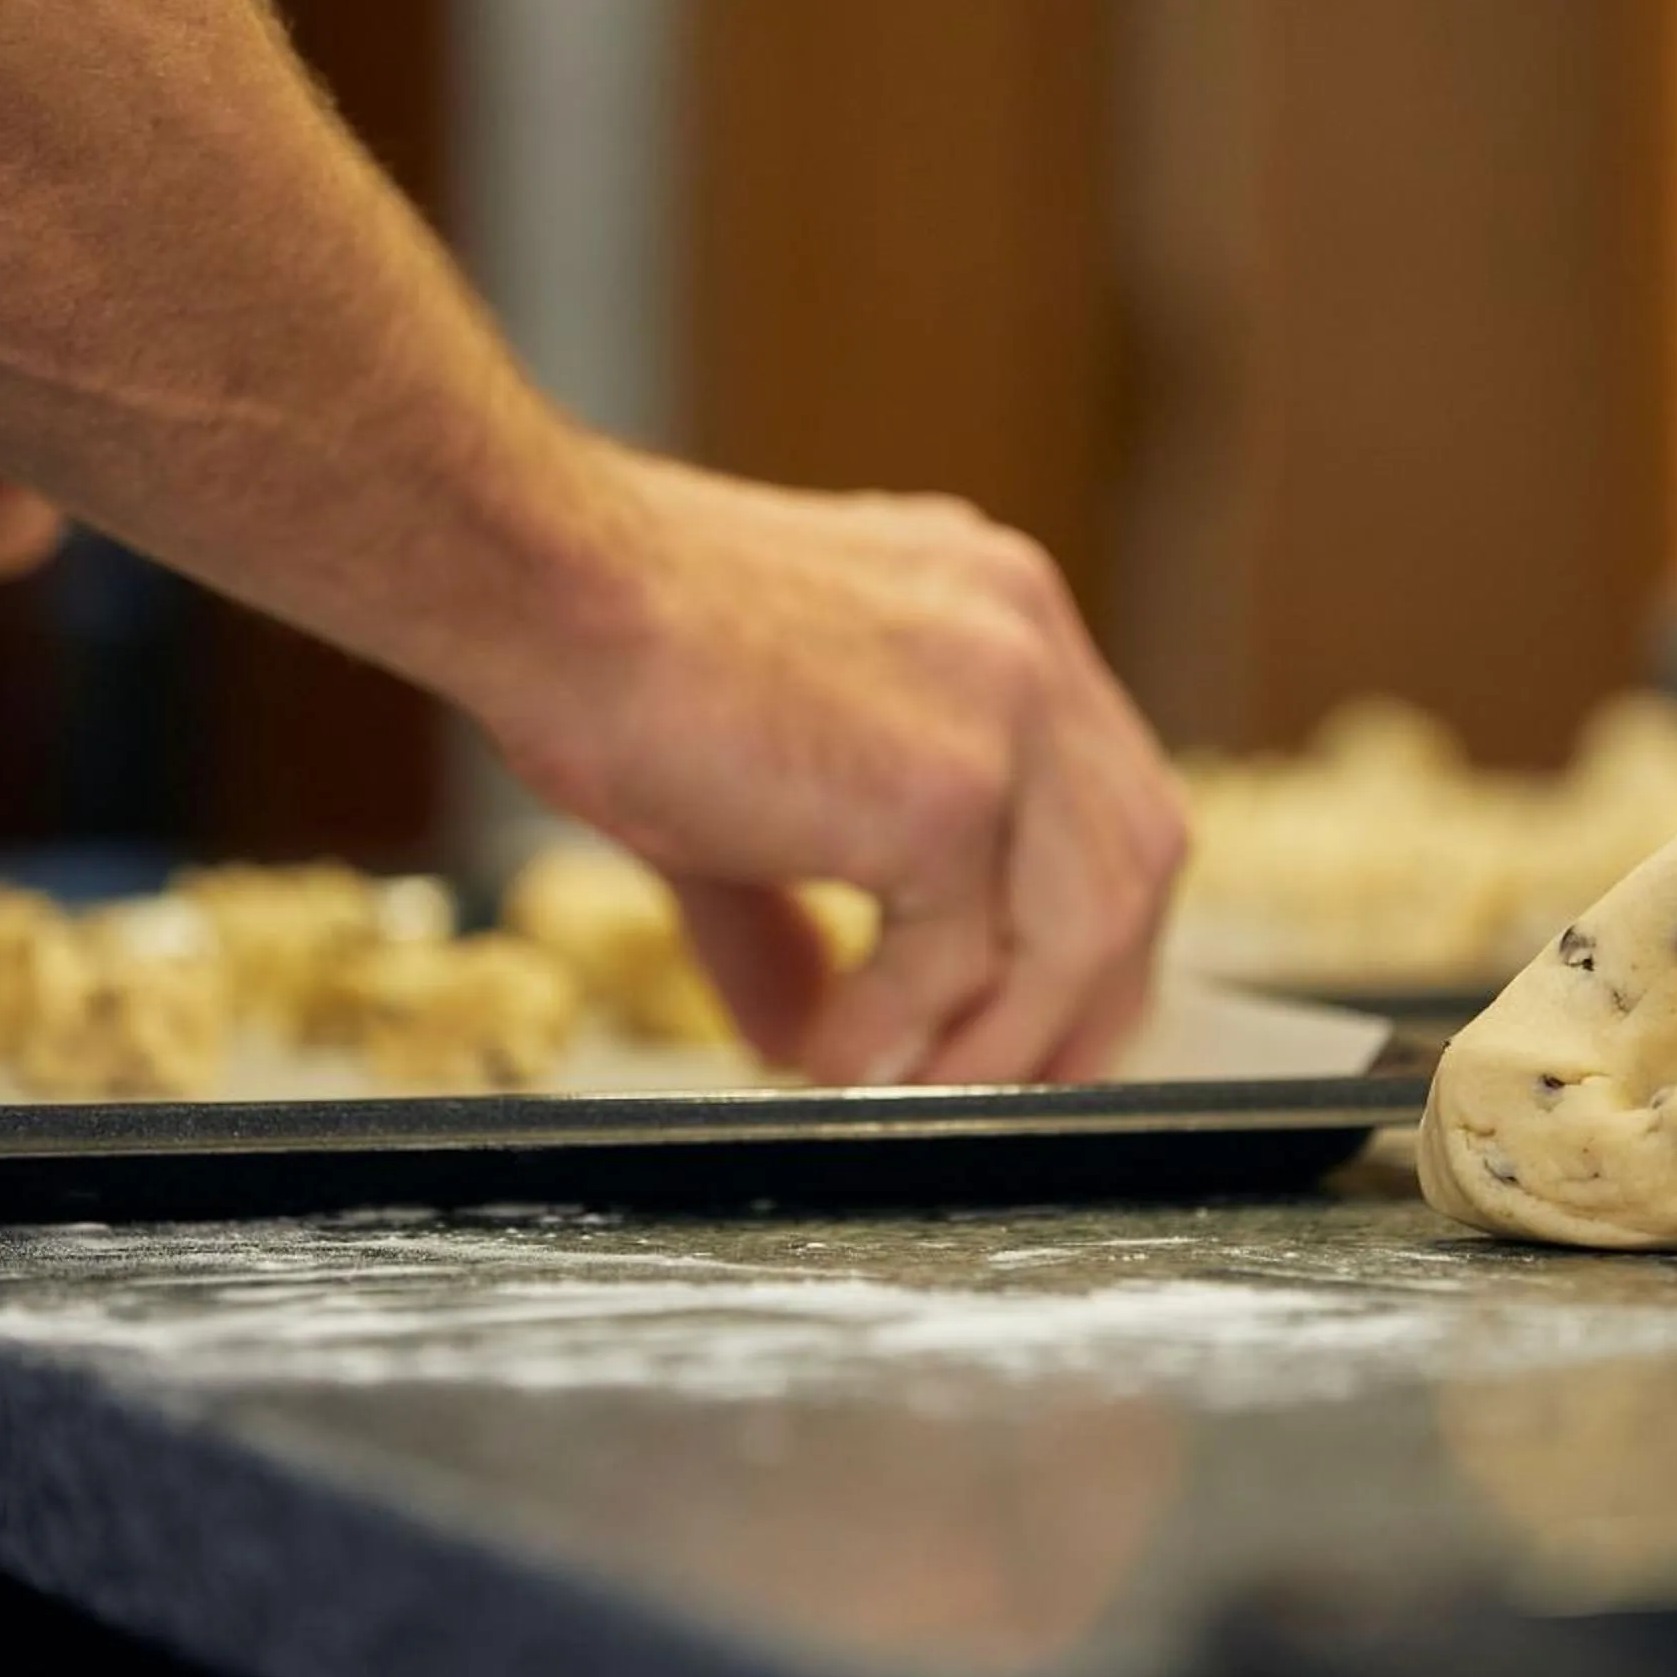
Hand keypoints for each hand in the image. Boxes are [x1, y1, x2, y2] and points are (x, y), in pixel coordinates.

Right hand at [491, 446, 1188, 1086]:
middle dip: (1091, 1001)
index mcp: (992, 611)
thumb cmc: (605, 646)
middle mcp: (1023, 640)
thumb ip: (799, 914)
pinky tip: (825, 1053)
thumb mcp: (741, 785)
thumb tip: (806, 1034)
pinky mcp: (948, 786)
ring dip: (1006, 1040)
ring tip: (912, 1093)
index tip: (1043, 1016)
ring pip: (1081, 929)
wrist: (538, 583)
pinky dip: (897, 1031)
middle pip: (1137, 860)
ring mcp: (1004, 707)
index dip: (1092, 924)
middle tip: (1013, 1091)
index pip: (1107, 792)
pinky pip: (961, 961)